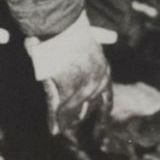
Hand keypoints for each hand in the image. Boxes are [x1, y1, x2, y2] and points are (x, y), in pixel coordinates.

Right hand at [40, 14, 112, 141]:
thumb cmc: (71, 32)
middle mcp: (96, 85)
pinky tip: (53, 130)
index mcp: (104, 73)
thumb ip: (91, 52)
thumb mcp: (87, 43)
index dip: (103, 115)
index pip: (107, 100)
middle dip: (83, 118)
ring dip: (67, 121)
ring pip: (73, 112)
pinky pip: (57, 111)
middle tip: (79, 131)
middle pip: (90, 109)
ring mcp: (81, 91)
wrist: (62, 28)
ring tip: (63, 131)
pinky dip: (53, 121)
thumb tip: (106, 43)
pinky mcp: (64, 93)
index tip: (102, 128)